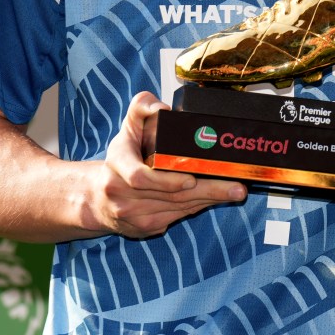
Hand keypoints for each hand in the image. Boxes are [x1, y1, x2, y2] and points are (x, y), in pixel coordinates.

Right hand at [91, 91, 246, 237]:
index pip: (140, 177)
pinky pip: (176, 216)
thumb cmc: (122, 156)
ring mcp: (132, 215)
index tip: (191, 178)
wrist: (98, 197)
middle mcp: (122, 194)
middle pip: (170, 196)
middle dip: (207, 192)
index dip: (167, 181)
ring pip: (177, 209)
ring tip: (234, 191)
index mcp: (118, 164)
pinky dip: (197, 207)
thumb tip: (162, 108)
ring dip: (208, 200)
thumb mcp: (128, 126)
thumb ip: (141, 107)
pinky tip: (215, 199)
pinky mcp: (144, 228)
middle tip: (236, 188)